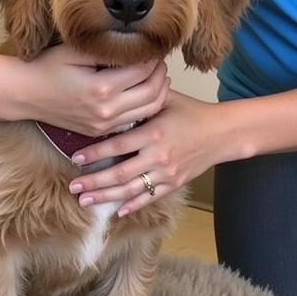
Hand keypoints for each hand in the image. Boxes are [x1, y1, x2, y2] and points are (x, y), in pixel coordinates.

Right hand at [22, 45, 170, 137]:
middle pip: (152, 93)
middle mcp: (106, 111)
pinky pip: (134, 120)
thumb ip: (104, 50)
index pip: (142, 71)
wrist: (25, 94)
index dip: (152, 58)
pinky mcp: (100, 131)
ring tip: (156, 75)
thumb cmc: (47, 67)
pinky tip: (142, 92)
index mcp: (101, 88)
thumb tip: (133, 45)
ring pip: (148, 110)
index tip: (153, 48)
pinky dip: (146, 106)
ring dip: (159, 92)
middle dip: (160, 74)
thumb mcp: (74, 51)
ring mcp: (104, 124)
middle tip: (159, 61)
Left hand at [67, 91, 227, 215]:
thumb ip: (141, 97)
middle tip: (73, 186)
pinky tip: (117, 210)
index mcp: (153, 133)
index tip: (76, 157)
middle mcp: (158, 156)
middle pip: (120, 173)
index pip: (118, 145)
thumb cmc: (191, 112)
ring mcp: (167, 173)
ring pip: (131, 189)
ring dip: (106, 196)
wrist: (222, 133)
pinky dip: (133, 205)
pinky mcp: (175, 183)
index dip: (96, 153)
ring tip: (85, 200)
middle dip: (94, 181)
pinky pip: (151, 197)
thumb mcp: (166, 99)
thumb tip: (115, 85)